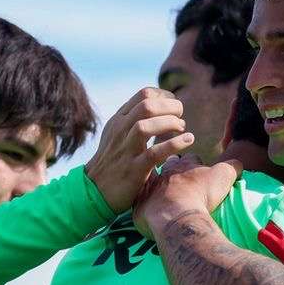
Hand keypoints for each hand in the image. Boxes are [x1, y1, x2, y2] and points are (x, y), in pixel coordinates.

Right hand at [84, 88, 194, 211]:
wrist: (95, 190)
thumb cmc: (113, 162)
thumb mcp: (118, 135)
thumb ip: (134, 121)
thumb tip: (160, 109)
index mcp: (119, 120)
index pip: (144, 95)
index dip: (165, 97)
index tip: (175, 106)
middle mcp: (121, 131)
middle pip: (147, 105)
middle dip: (170, 107)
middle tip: (180, 117)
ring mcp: (126, 150)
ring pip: (146, 126)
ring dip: (170, 123)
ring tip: (181, 128)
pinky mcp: (134, 169)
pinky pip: (154, 153)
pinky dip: (174, 144)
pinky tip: (188, 140)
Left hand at [133, 155, 242, 236]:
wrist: (177, 216)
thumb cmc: (200, 196)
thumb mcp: (223, 177)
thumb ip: (232, 167)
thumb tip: (239, 163)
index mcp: (185, 165)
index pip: (190, 158)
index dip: (195, 163)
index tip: (198, 170)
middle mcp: (166, 174)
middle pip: (169, 166)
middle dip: (174, 169)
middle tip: (179, 180)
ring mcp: (151, 189)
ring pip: (152, 181)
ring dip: (157, 185)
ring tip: (162, 193)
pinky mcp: (141, 206)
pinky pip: (140, 202)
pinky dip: (144, 204)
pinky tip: (147, 209)